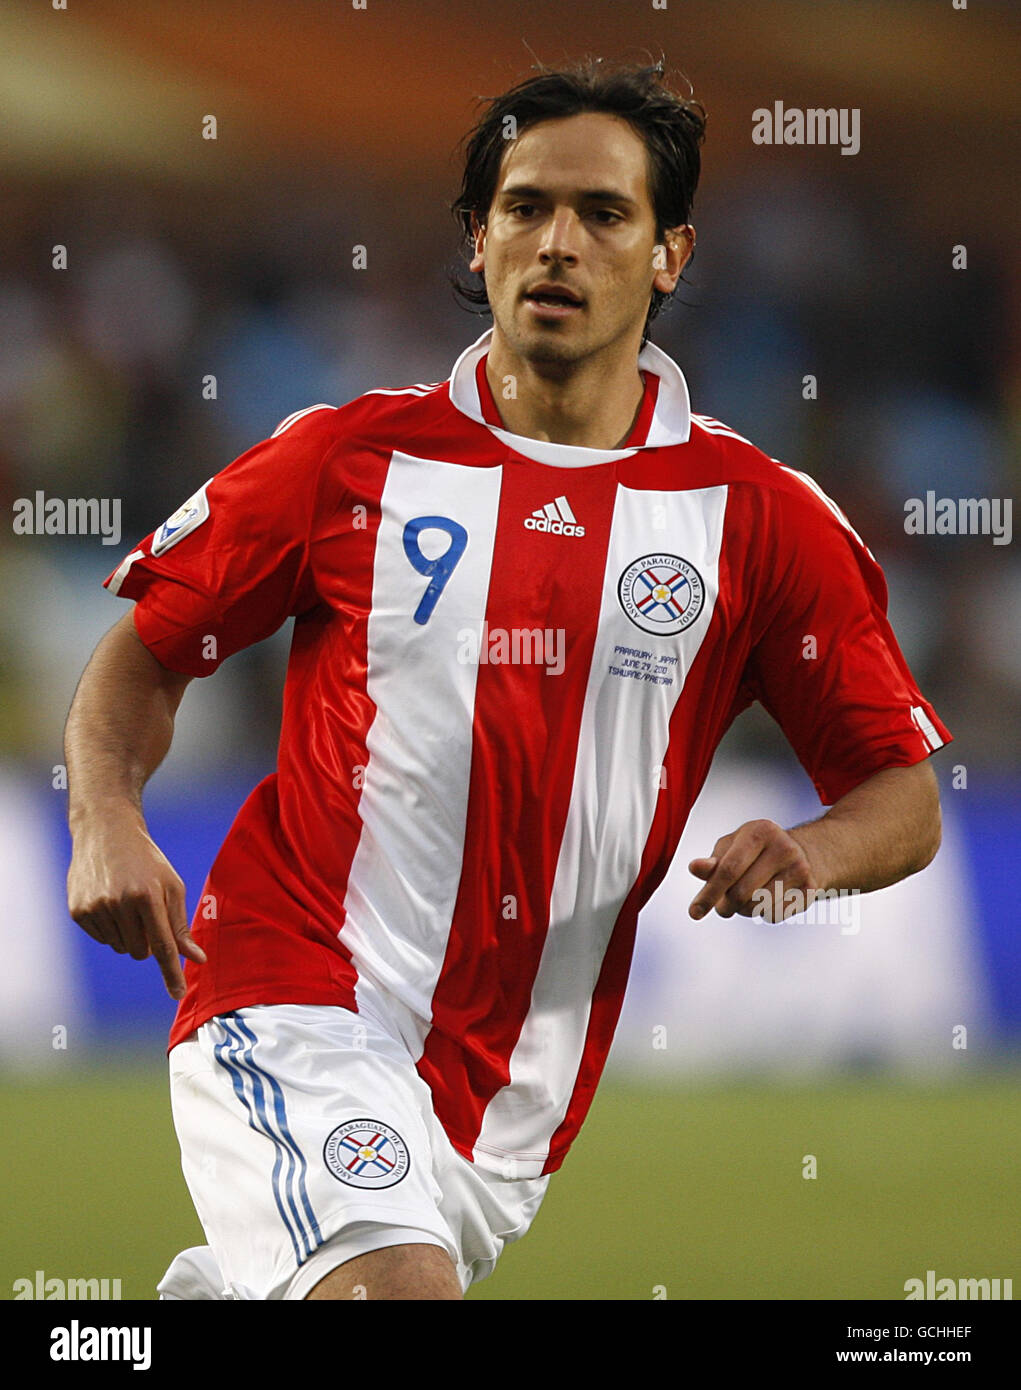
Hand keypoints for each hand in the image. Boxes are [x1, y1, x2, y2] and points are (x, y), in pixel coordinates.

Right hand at [67, 805, 205, 998]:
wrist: (106, 833)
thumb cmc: (147, 861)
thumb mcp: (171, 886)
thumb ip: (180, 926)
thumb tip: (197, 959)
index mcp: (146, 896)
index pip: (162, 946)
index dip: (171, 973)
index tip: (177, 994)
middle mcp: (118, 904)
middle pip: (140, 951)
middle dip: (148, 942)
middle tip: (147, 913)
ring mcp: (94, 908)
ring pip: (120, 947)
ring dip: (129, 934)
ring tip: (128, 903)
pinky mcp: (77, 911)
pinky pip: (102, 939)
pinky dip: (111, 929)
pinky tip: (110, 903)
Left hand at [687, 818, 821, 921]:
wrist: (806, 854)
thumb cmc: (759, 851)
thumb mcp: (733, 848)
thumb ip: (713, 862)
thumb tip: (695, 868)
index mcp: (759, 831)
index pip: (728, 869)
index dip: (708, 893)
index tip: (694, 913)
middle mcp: (783, 847)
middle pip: (740, 893)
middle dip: (725, 905)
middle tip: (724, 906)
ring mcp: (800, 869)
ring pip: (757, 907)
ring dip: (744, 910)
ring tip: (747, 898)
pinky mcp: (810, 890)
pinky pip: (775, 915)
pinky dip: (764, 913)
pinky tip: (769, 899)